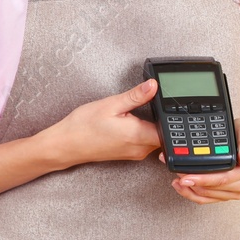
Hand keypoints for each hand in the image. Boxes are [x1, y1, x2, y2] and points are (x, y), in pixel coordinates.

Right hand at [38, 78, 160, 168]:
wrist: (65, 145)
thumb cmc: (83, 126)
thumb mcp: (111, 104)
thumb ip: (136, 96)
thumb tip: (153, 86)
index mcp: (138, 136)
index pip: (169, 130)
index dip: (173, 117)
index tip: (170, 103)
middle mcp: (140, 149)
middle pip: (165, 134)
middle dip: (163, 118)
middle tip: (156, 102)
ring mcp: (134, 153)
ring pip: (155, 138)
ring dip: (153, 125)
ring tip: (142, 110)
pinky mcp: (128, 153)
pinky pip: (145, 142)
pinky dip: (144, 131)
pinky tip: (134, 120)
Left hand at [160, 118, 239, 203]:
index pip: (224, 179)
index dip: (203, 179)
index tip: (187, 176)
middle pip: (214, 189)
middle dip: (193, 183)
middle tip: (177, 175)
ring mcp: (238, 192)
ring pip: (209, 196)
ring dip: (191, 190)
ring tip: (177, 180)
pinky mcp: (229, 195)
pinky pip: (209, 199)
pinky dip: (193, 195)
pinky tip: (183, 188)